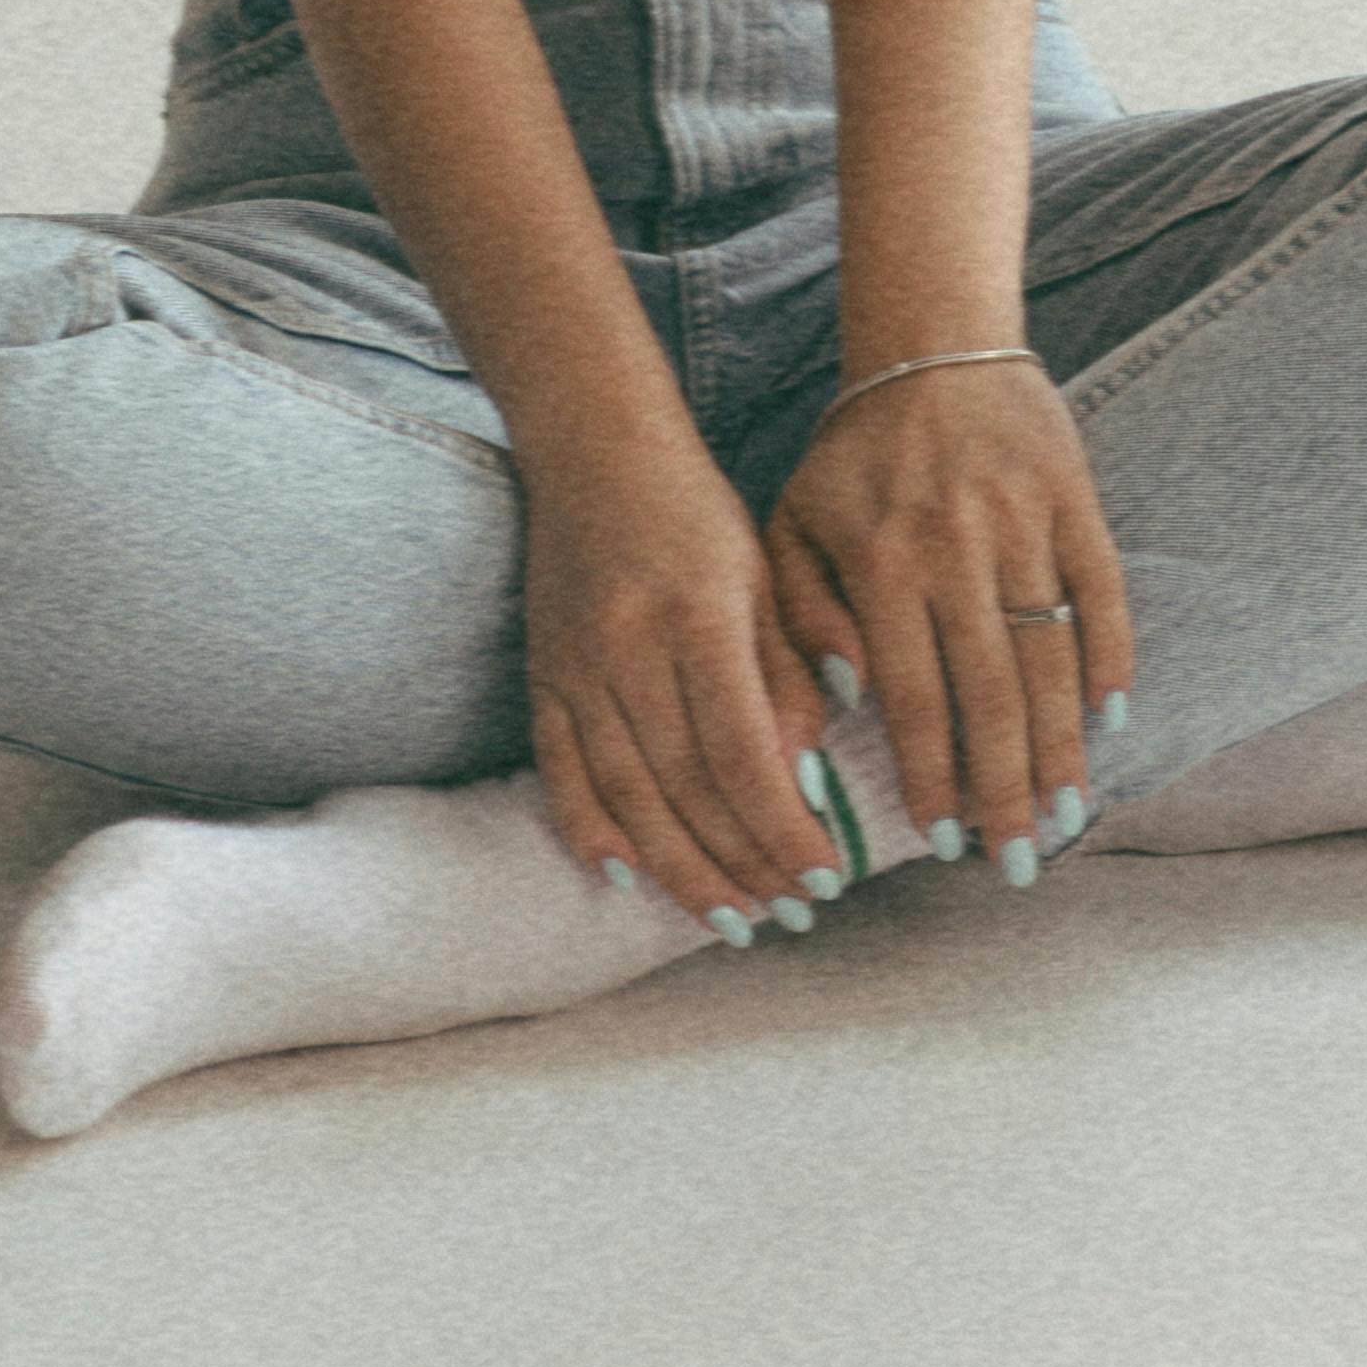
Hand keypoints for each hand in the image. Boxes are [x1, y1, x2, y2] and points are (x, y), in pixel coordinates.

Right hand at [520, 421, 853, 932]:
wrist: (593, 448)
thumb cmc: (696, 511)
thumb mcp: (762, 575)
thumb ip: (785, 673)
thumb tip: (802, 775)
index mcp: (698, 617)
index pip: (744, 754)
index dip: (784, 828)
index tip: (825, 877)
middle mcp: (630, 647)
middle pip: (686, 789)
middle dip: (743, 864)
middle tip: (788, 911)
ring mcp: (576, 665)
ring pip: (628, 795)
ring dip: (680, 869)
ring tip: (730, 917)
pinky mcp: (542, 673)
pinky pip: (561, 769)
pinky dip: (590, 830)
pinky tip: (627, 875)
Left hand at [761, 355, 1133, 870]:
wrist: (932, 344)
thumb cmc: (854, 455)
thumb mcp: (793, 522)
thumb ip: (801, 616)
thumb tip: (848, 705)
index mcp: (880, 560)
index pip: (911, 696)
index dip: (931, 775)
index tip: (942, 841)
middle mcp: (953, 546)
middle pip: (987, 695)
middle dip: (1003, 788)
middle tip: (1016, 859)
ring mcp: (1021, 522)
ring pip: (1047, 658)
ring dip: (1060, 747)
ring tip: (1067, 815)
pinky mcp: (1073, 499)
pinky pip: (1101, 593)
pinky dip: (1109, 659)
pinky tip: (1108, 721)